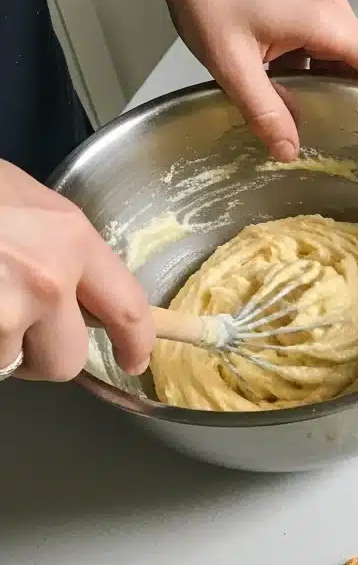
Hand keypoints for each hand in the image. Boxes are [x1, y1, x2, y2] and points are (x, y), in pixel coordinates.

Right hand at [0, 162, 153, 380]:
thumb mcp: (26, 201)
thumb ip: (64, 248)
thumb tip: (82, 292)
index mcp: (70, 240)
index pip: (127, 308)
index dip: (136, 342)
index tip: (134, 359)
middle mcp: (46, 280)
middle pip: (67, 361)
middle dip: (43, 356)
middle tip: (18, 331)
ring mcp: (3, 312)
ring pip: (11, 364)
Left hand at [151, 0, 357, 161]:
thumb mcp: (231, 63)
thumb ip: (264, 112)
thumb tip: (290, 153)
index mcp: (328, 23)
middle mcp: (334, 14)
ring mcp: (319, 9)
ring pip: (345, 59)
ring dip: (341, 90)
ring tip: (334, 130)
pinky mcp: (303, 9)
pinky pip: (325, 50)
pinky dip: (319, 75)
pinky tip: (299, 100)